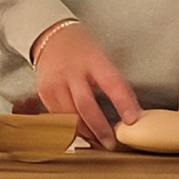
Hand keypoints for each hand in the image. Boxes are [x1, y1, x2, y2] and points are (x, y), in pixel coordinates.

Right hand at [31, 21, 141, 149]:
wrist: (51, 35)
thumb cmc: (82, 48)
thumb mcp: (101, 56)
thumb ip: (112, 81)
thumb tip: (131, 110)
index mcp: (93, 60)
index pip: (112, 84)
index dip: (124, 104)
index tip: (133, 120)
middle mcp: (72, 72)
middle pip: (87, 106)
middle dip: (100, 128)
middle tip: (111, 143)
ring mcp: (55, 83)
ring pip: (70, 116)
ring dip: (85, 132)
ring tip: (97, 141)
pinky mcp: (44, 93)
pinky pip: (58, 116)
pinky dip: (70, 127)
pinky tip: (80, 133)